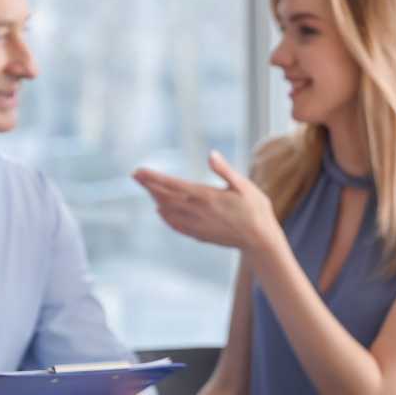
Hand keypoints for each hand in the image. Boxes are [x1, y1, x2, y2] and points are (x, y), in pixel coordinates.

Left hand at [133, 150, 280, 252]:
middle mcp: (197, 211)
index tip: (139, 171)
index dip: (154, 178)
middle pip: (166, 197)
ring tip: (147, 190)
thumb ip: (225, 170)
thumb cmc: (255, 210)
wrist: (260, 240)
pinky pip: (177, 225)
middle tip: (135, 176)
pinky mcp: (200, 234)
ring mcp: (197, 225)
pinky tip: (161, 212)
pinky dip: (166, 217)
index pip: (172, 185)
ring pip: (169, 211)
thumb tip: (211, 154)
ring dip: (156, 199)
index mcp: (206, 196)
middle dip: (149, 186)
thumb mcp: (244, 186)